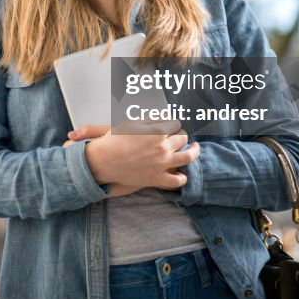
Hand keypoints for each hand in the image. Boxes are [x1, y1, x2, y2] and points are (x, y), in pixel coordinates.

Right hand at [70, 123, 199, 190]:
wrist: (103, 161)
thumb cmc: (115, 139)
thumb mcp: (132, 122)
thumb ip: (151, 119)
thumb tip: (164, 118)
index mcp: (158, 131)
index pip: (176, 123)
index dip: (172, 123)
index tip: (169, 124)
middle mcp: (164, 148)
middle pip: (183, 138)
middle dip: (181, 134)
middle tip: (178, 134)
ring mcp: (162, 164)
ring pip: (188, 157)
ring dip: (194, 151)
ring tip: (195, 148)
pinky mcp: (157, 179)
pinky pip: (177, 180)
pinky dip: (182, 177)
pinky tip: (182, 172)